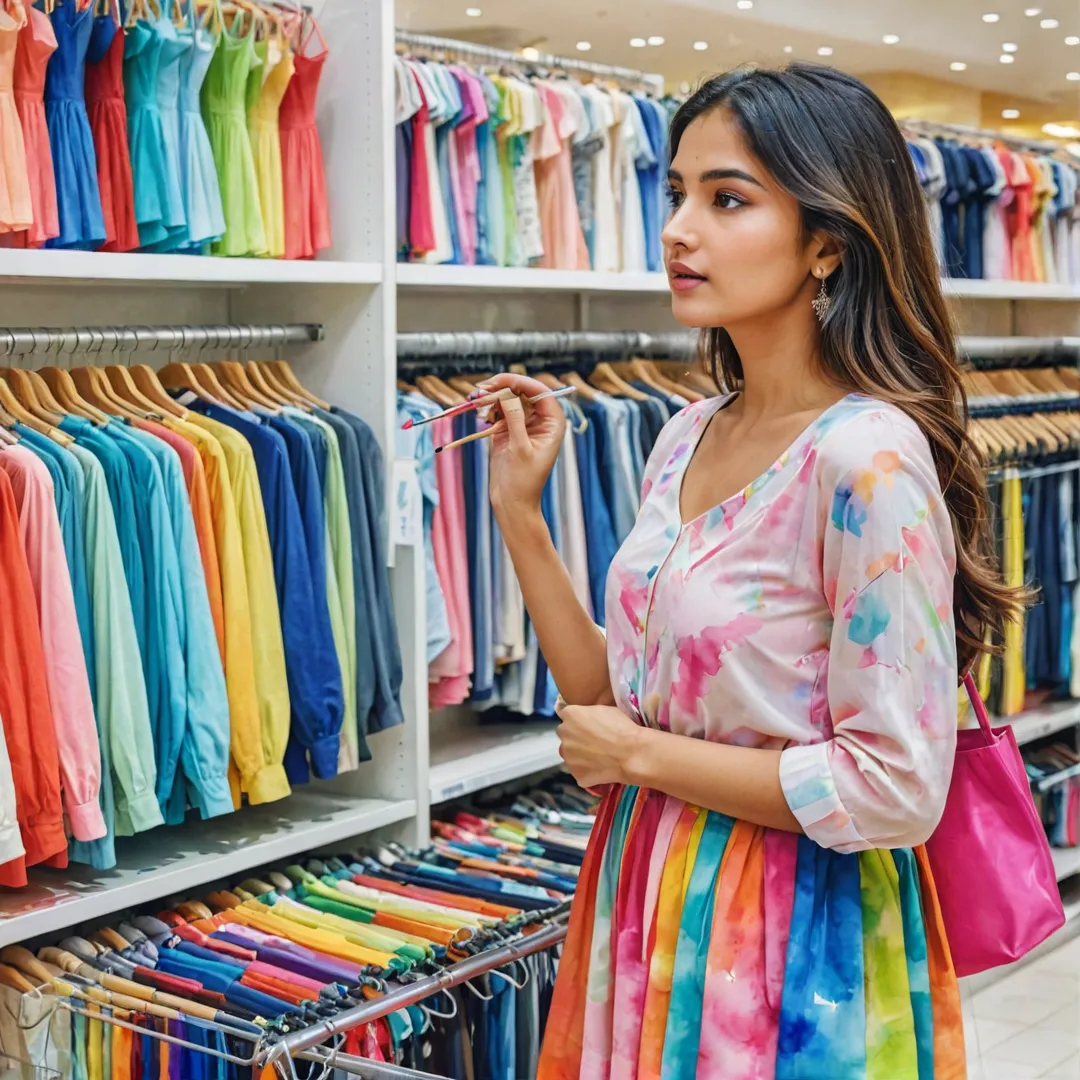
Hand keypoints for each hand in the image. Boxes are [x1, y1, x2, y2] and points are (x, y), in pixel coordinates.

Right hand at [478, 373, 566, 518]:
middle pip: (522, 392)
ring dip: (491, 397)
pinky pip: (498, 411)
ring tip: (475, 400)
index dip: (519, 382)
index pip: (539, 391)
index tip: (498, 382)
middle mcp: (540, 420)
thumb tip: (508, 393)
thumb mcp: (520, 449)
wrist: (513, 504)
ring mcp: (523, 424)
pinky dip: (489, 409)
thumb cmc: (523, 481)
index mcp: (553, 423)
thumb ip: (515, 419)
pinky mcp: (508, 430)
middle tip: (479, 390)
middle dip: (501, 388)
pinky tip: (481, 415)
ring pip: (508, 399)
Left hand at [555, 701, 645, 790]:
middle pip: (566, 735)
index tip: (588, 726)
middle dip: (576, 738)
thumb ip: (587, 713)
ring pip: (570, 755)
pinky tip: (602, 769)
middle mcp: (564, 734)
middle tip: (593, 742)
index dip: (578, 721)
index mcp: (570, 714)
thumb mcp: (603, 709)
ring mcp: (568, 756)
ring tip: (599, 757)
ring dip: (579, 755)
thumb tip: (583, 719)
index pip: (567, 716)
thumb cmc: (622, 727)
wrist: (632, 753)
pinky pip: (580, 772)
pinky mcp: (576, 775)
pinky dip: (588, 771)